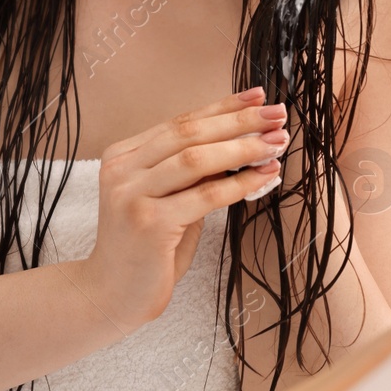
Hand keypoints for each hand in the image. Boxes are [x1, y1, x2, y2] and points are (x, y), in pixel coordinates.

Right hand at [79, 89, 289, 330]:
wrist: (112, 293)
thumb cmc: (146, 248)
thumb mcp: (166, 200)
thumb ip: (191, 174)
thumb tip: (242, 144)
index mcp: (121, 155)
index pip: (178, 122)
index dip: (221, 107)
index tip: (258, 97)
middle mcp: (121, 169)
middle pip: (187, 133)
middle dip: (238, 121)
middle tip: (277, 114)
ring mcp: (130, 195)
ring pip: (195, 159)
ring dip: (243, 148)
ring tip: (277, 142)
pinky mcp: (148, 223)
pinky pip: (205, 196)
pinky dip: (240, 184)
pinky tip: (265, 176)